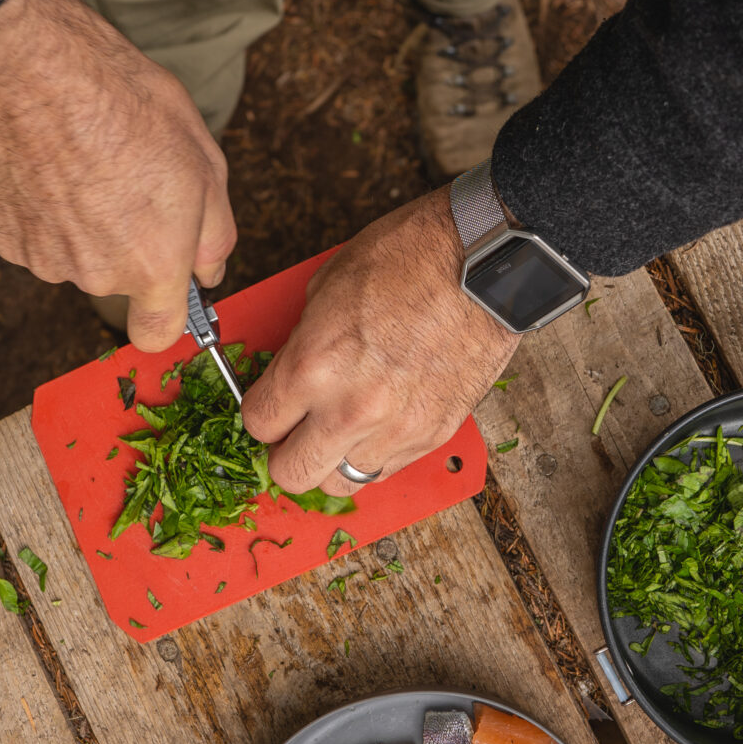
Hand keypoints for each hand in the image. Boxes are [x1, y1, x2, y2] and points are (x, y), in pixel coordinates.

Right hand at [0, 0, 235, 348]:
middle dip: (129, 246)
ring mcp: (47, 260)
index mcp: (154, 266)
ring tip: (90, 168)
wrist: (43, 74)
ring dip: (86, 229)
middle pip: (119, 283)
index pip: (158, 336)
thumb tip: (209, 272)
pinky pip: (38, 239)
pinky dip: (47, 214)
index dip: (167, 312)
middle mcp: (98, 276)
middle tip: (131, 183)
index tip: (169, 282)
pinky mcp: (7, 240)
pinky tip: (53, 169)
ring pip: (77, 259)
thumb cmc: (131, 107)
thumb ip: (214, 234)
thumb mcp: (206, 163)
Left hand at [242, 189, 518, 496]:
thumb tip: (290, 371)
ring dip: (333, 460)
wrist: (484, 264)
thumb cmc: (410, 259)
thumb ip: (301, 342)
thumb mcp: (327, 285)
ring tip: (342, 430)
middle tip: (296, 429)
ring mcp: (396, 430)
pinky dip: (376, 453)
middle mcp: (350, 411)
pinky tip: (380, 422)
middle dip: (286, 453)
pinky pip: (388, 468)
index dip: (260, 413)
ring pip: (341, 484)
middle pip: (291, 475)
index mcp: (312, 367)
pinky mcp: (434, 436)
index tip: (270, 406)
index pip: (258, 424)